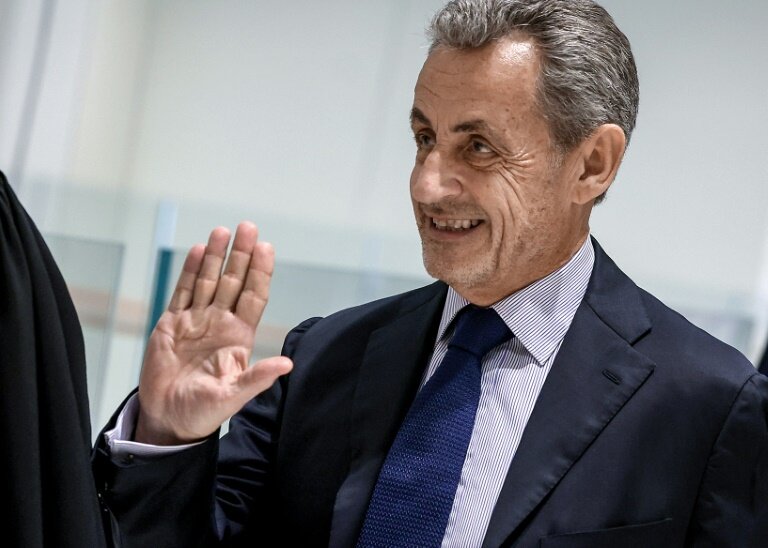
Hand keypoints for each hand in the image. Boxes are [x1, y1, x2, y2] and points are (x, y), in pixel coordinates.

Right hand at [135, 221, 292, 444]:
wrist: (168, 420)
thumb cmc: (203, 412)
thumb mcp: (233, 397)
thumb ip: (257, 378)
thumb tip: (287, 364)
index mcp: (239, 337)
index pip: (254, 297)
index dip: (260, 272)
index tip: (266, 248)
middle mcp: (220, 323)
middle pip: (233, 281)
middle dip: (241, 255)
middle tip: (248, 227)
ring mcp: (196, 321)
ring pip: (208, 281)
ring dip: (216, 256)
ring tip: (222, 231)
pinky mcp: (172, 324)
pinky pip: (182, 291)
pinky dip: (189, 271)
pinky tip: (198, 251)